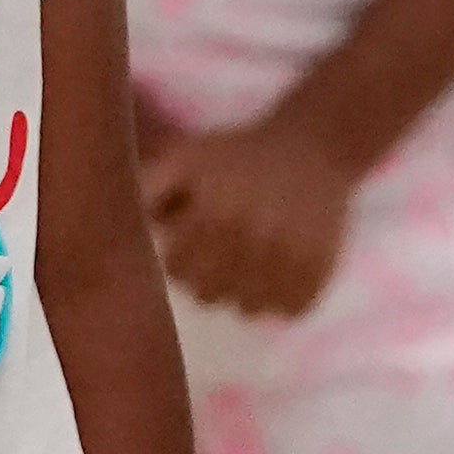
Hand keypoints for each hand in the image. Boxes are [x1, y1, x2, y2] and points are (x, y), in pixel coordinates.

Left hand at [140, 113, 361, 319]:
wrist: (314, 144)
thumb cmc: (239, 154)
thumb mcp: (188, 156)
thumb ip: (152, 187)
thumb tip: (130, 230)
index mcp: (215, 208)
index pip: (179, 269)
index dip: (180, 262)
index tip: (190, 247)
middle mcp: (253, 233)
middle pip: (211, 295)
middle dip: (208, 281)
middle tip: (219, 261)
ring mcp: (290, 252)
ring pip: (250, 309)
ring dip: (244, 295)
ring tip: (248, 270)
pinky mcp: (322, 265)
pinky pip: (292, 309)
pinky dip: (283, 301)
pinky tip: (278, 277)